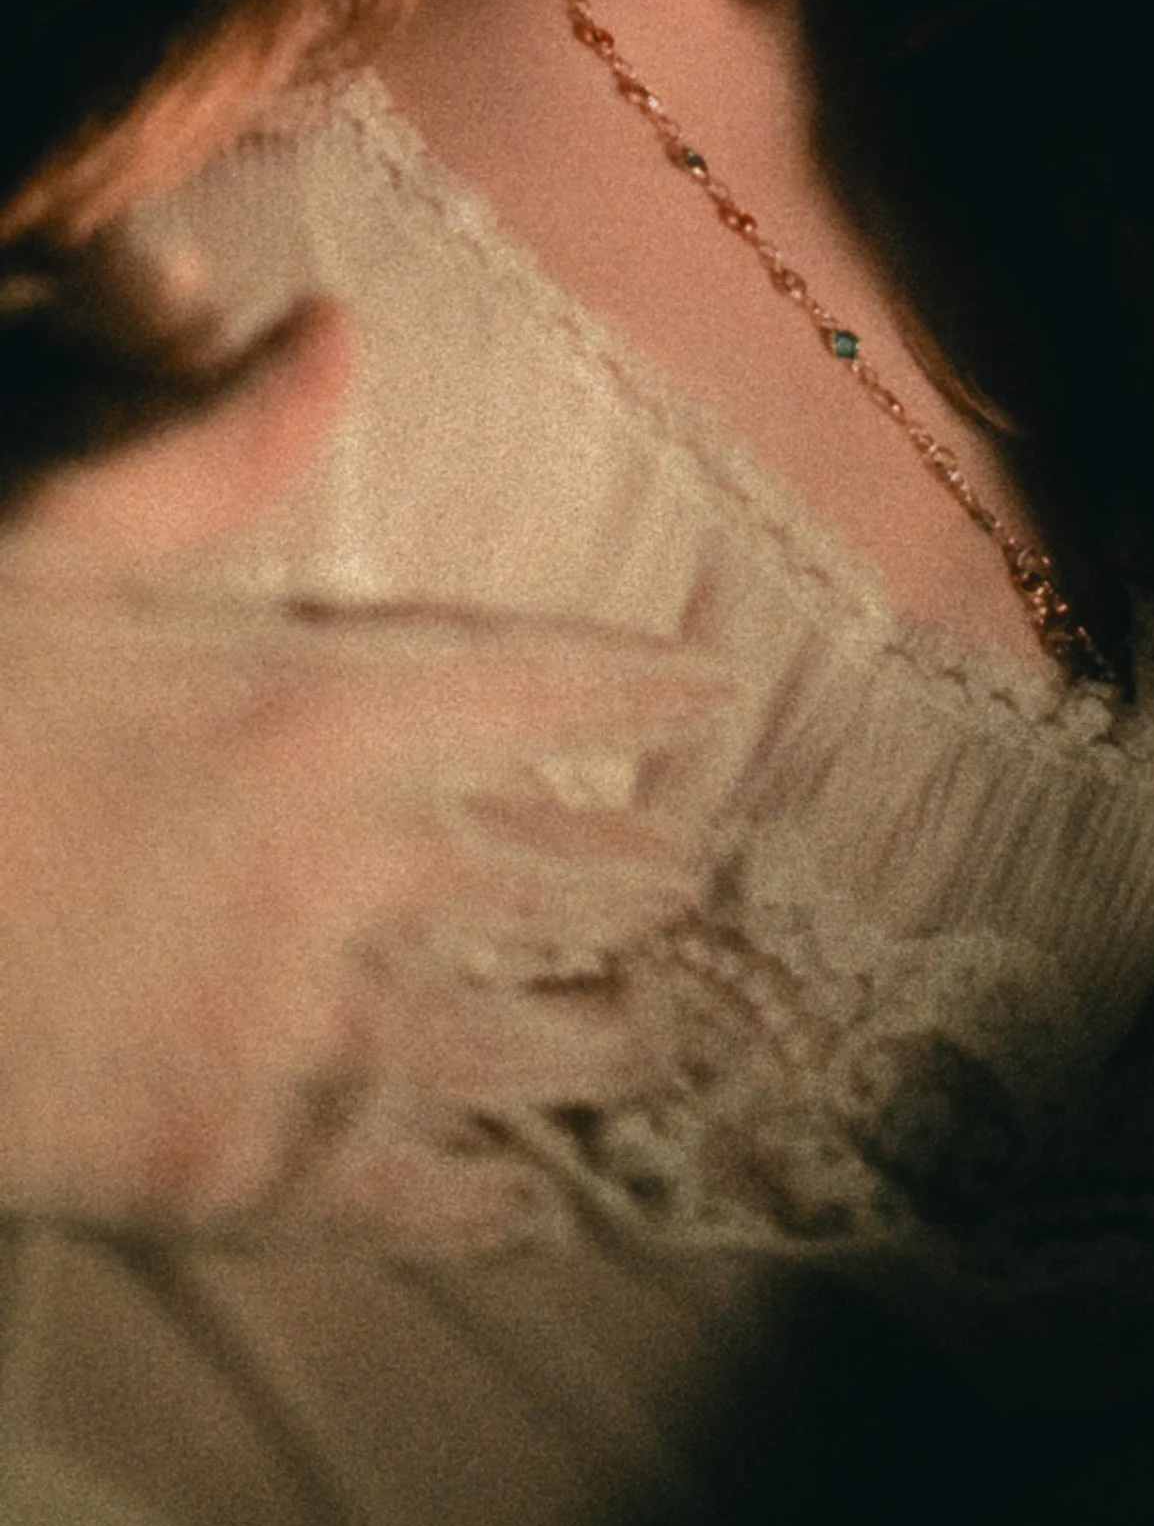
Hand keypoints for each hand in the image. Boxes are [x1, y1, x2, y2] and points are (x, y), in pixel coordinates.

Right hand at [0, 243, 722, 1241]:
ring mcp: (300, 1033)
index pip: (537, 692)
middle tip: (697, 882)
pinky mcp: (232, 1174)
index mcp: (320, 708)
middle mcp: (348, 872)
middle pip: (548, 874)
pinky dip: (476, 1198)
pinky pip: (401, 1194)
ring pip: (508, 1042)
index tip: (717, 696)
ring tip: (651, 1033)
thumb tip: (334, 327)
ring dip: (593, 1037)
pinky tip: (519, 1198)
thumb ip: (216, 451)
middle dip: (632, 876)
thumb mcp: (62, 548)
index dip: (634, 692)